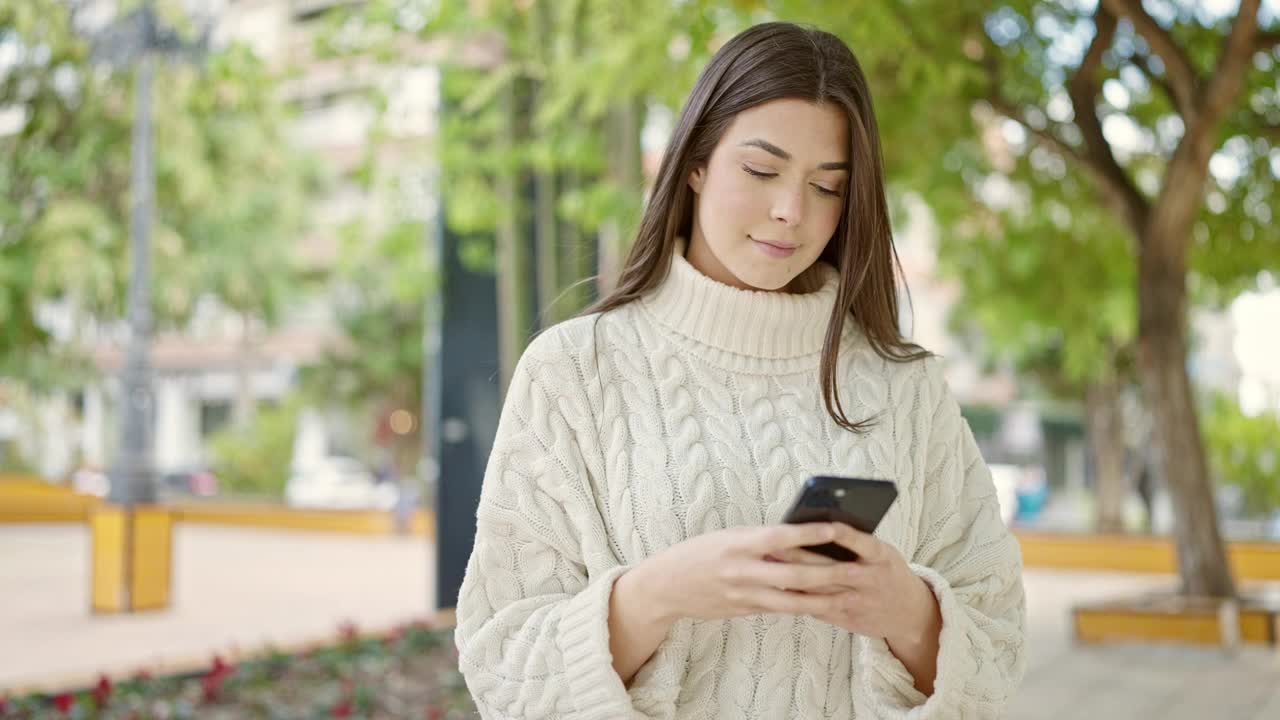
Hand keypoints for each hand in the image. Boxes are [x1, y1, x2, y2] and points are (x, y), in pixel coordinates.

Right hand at [636, 523, 859, 623]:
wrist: (666, 586)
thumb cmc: (700, 553)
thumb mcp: (726, 537)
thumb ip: (759, 539)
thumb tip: (796, 537)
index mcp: (738, 544)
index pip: (779, 536)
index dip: (808, 533)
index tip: (835, 527)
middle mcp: (742, 570)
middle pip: (794, 575)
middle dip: (828, 574)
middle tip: (857, 570)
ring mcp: (743, 594)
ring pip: (792, 600)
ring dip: (823, 598)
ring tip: (849, 595)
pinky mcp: (744, 611)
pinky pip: (780, 609)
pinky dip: (803, 606)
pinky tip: (824, 605)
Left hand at [780, 525, 939, 647]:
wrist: (908, 612)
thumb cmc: (888, 571)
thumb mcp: (882, 552)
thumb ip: (857, 543)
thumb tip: (817, 527)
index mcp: (881, 558)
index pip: (861, 543)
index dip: (843, 535)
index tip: (823, 524)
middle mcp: (869, 580)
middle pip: (830, 568)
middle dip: (800, 557)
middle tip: (773, 545)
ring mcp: (857, 602)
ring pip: (820, 590)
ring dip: (792, 578)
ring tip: (768, 564)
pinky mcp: (846, 618)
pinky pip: (817, 607)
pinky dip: (797, 597)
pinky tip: (777, 586)